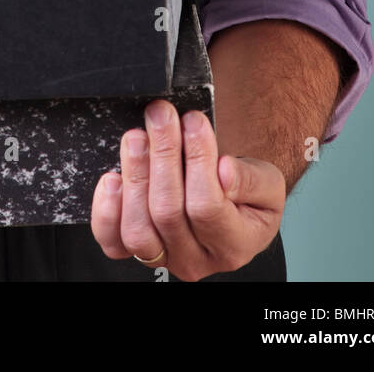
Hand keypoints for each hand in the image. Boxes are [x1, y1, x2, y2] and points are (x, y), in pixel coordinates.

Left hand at [90, 101, 284, 280]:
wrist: (229, 201)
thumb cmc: (246, 191)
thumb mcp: (267, 182)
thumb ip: (252, 179)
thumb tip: (224, 172)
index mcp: (234, 245)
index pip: (207, 207)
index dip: (197, 160)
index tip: (194, 121)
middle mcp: (196, 259)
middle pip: (168, 213)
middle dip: (162, 155)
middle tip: (161, 115)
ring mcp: (163, 257)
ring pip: (138, 229)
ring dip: (135, 175)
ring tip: (138, 136)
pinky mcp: (133, 250)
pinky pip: (111, 239)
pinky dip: (107, 209)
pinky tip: (113, 177)